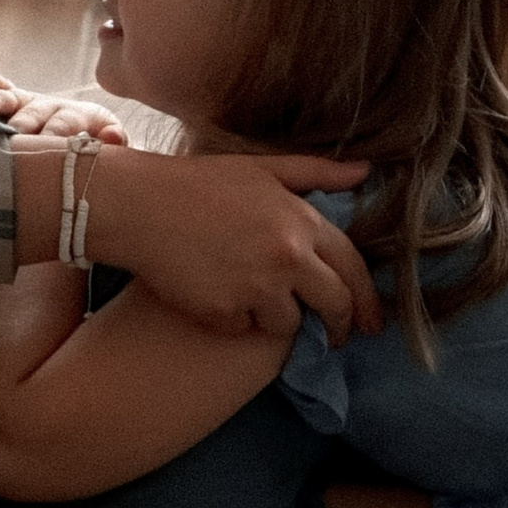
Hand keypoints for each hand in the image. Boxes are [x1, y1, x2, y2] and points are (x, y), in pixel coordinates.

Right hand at [0, 83, 127, 143]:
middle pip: (33, 113)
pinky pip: (1, 89)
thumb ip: (116, 140)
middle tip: (11, 134)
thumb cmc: (101, 142)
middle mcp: (51, 105)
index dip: (54, 134)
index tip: (43, 144)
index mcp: (79, 114)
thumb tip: (113, 138)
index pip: (64, 123)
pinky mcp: (15, 103)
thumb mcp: (114, 141)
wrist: (94, 132)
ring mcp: (31, 103)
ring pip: (12, 100)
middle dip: (22, 124)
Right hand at [82, 148, 378, 342]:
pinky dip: (232, 320)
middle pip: (334, 305)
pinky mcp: (224, 312)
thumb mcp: (260, 168)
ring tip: (249, 299)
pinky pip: (242, 329)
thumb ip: (315, 172)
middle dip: (340, 326)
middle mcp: (287, 257)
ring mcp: (256, 287)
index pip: (352, 267)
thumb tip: (365, 170)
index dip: (366, 297)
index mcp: (300, 221)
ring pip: (287, 324)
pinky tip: (213, 296)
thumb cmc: (197, 183)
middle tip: (336, 339)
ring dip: (274, 318)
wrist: (137, 205)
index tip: (370, 319)